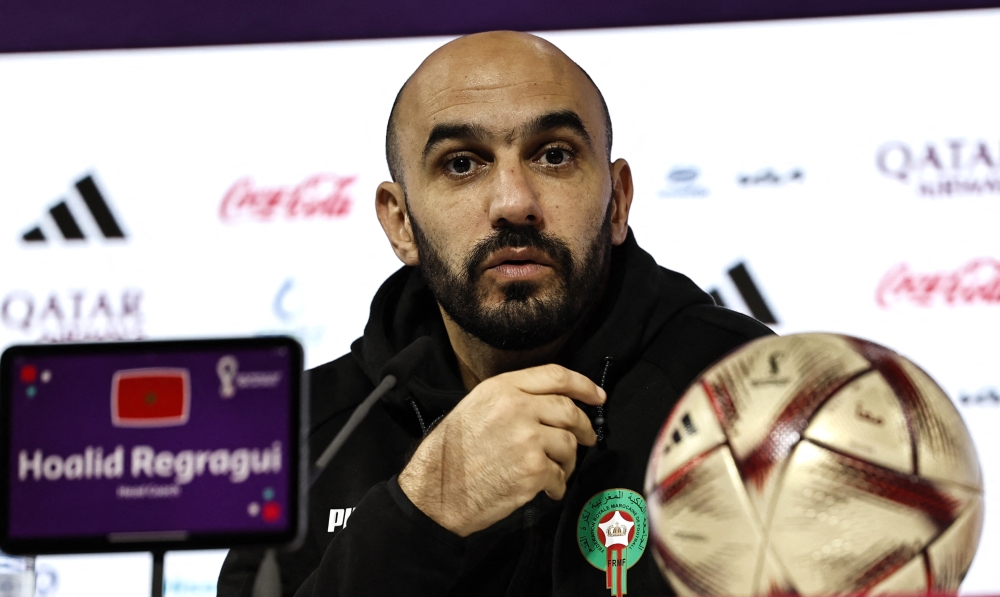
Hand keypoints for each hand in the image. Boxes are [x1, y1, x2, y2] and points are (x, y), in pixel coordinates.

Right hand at [397, 364, 605, 536]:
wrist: (437, 491)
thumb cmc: (450, 454)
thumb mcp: (475, 407)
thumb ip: (511, 399)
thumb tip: (547, 404)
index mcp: (502, 388)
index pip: (555, 375)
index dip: (583, 385)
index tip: (597, 396)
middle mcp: (518, 408)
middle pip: (569, 410)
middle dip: (584, 426)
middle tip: (588, 438)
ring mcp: (528, 439)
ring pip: (569, 444)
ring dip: (568, 461)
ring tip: (555, 471)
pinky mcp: (534, 470)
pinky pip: (560, 475)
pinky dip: (557, 485)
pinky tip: (547, 489)